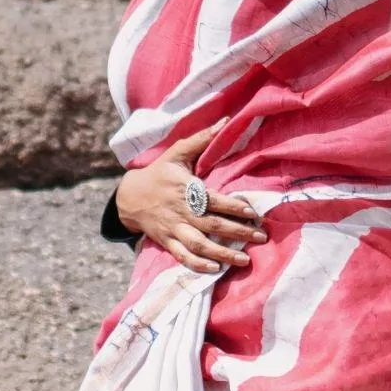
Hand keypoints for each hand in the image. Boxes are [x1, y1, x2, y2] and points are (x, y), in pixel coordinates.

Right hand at [114, 127, 267, 274]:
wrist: (129, 196)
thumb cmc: (159, 172)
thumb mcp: (177, 153)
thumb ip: (202, 139)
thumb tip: (225, 120)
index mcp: (185, 189)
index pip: (213, 200)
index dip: (233, 207)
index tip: (252, 213)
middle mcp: (181, 211)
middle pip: (212, 225)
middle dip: (237, 232)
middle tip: (261, 237)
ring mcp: (173, 228)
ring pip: (199, 244)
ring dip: (222, 253)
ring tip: (244, 259)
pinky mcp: (167, 242)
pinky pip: (182, 256)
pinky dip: (198, 265)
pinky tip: (215, 269)